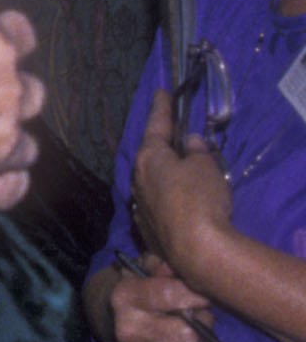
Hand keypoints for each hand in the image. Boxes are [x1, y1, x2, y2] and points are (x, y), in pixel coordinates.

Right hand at [105, 258, 215, 341]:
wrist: (117, 318)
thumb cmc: (146, 288)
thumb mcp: (151, 267)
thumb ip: (167, 265)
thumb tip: (178, 271)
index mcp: (126, 297)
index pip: (170, 296)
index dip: (196, 297)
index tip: (204, 298)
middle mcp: (126, 330)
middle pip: (185, 334)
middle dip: (201, 326)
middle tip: (199, 321)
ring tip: (197, 341)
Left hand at [130, 89, 232, 286]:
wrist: (196, 249)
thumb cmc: (200, 198)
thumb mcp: (205, 166)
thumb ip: (197, 151)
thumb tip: (190, 143)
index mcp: (149, 158)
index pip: (155, 125)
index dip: (161, 108)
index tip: (161, 93)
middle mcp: (137, 180)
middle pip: (150, 155)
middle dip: (161, 143)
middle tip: (172, 131)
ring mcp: (140, 206)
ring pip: (151, 180)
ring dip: (163, 171)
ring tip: (178, 164)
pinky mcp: (148, 229)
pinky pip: (157, 202)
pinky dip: (166, 194)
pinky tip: (176, 196)